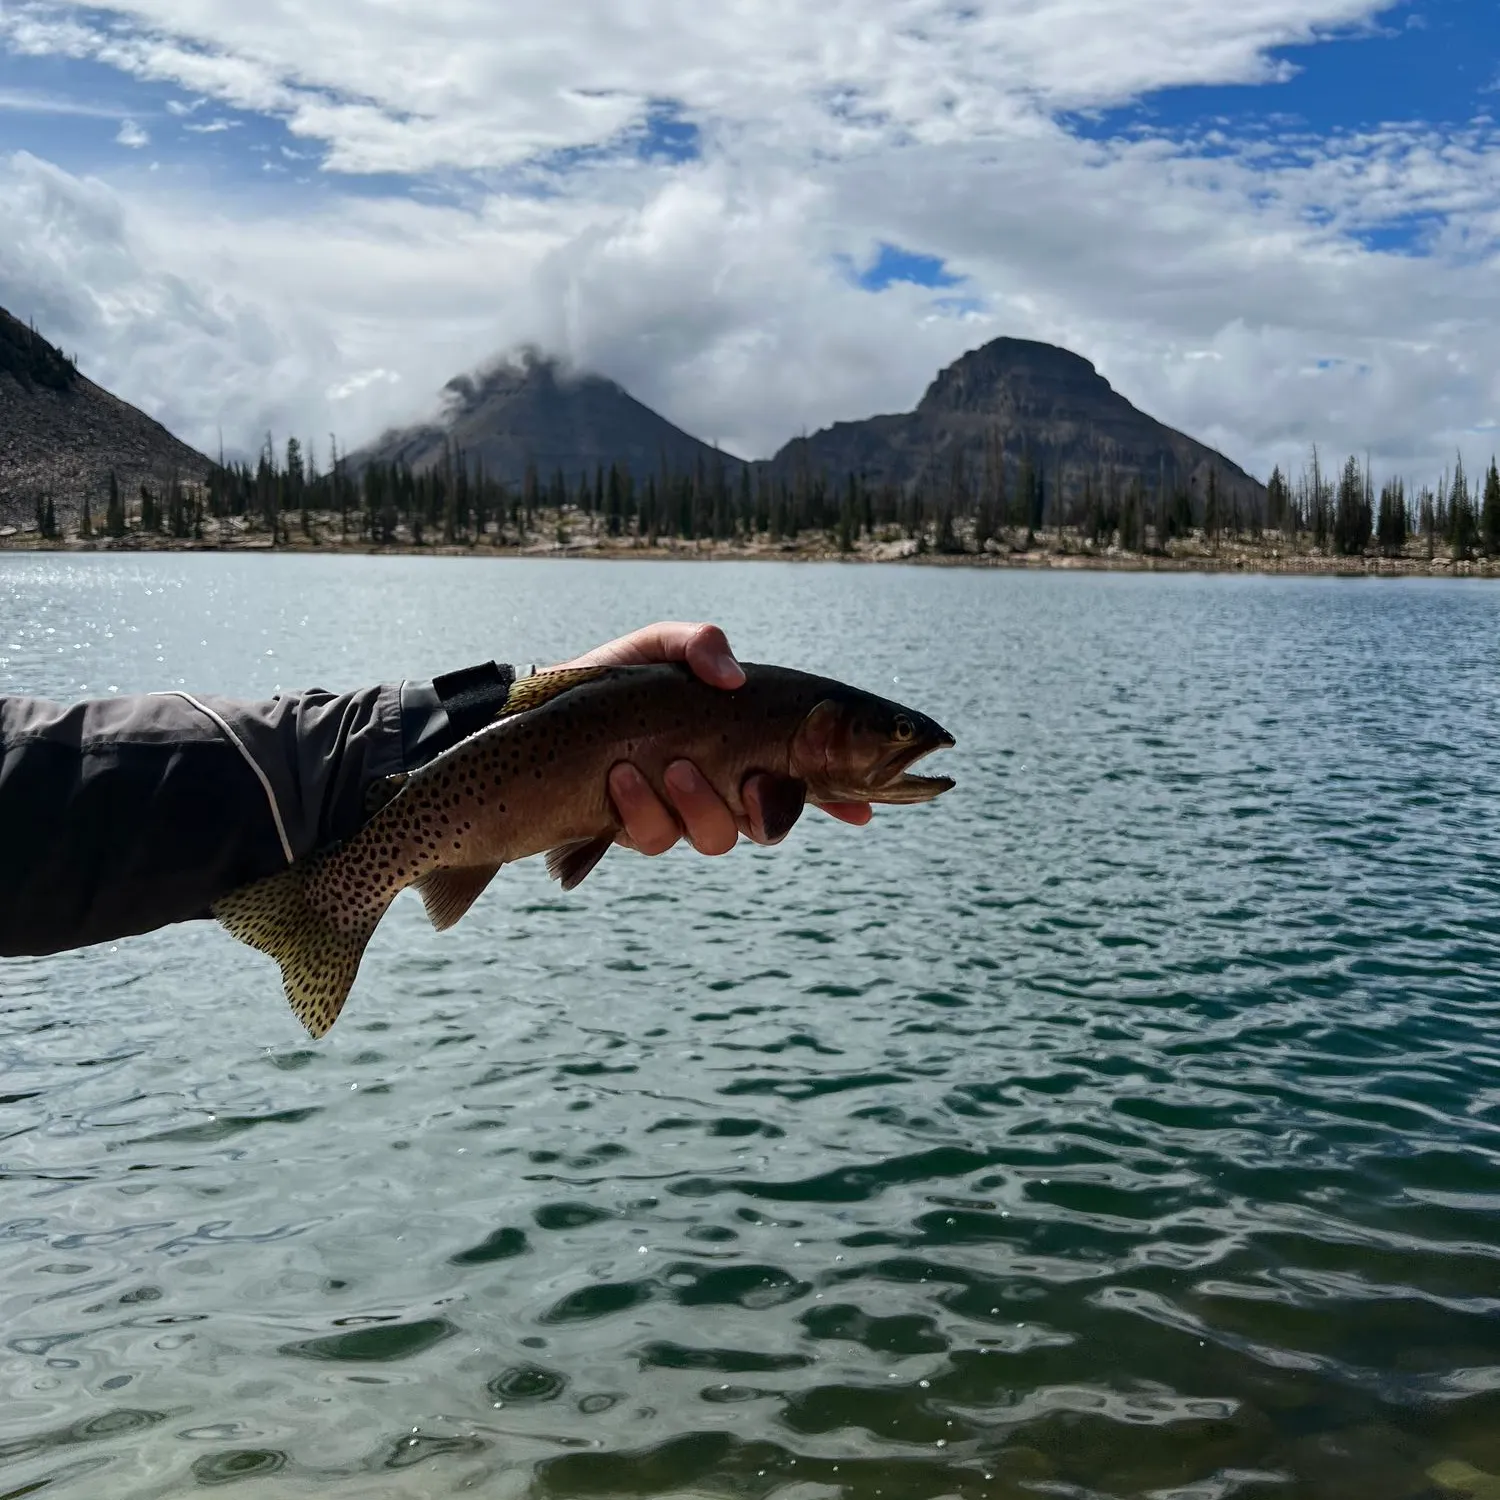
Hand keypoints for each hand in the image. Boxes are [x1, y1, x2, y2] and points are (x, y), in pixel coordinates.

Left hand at [553, 621, 872, 855]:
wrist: (538, 715)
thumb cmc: (611, 681)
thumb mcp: (657, 647)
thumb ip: (698, 644)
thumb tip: (733, 676)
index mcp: (740, 747)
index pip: (804, 779)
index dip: (840, 799)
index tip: (863, 810)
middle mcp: (719, 788)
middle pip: (769, 821)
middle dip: (767, 810)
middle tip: (749, 784)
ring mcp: (679, 814)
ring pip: (716, 837)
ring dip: (699, 806)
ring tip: (670, 767)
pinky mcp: (635, 831)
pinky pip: (657, 837)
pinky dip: (643, 808)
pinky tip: (620, 777)